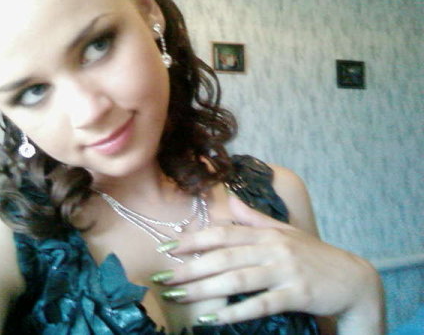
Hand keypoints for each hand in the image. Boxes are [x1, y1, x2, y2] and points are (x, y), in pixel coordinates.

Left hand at [152, 195, 382, 331]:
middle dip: (190, 268)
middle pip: (223, 257)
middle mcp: (272, 248)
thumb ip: (254, 217)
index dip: (193, 240)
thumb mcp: (285, 232)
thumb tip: (228, 198)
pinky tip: (213, 319)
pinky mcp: (297, 294)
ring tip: (178, 297)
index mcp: (266, 233)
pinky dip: (235, 311)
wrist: (353, 279)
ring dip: (204, 289)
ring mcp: (285, 271)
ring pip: (237, 279)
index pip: (223, 232)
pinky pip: (260, 304)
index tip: (167, 248)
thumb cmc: (313, 255)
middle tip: (163, 278)